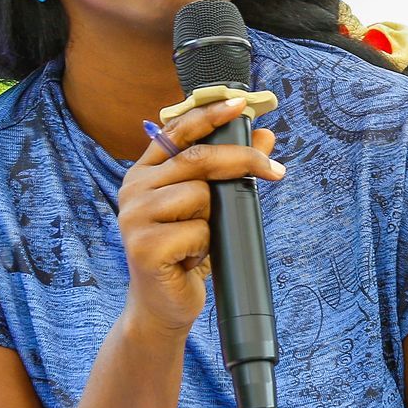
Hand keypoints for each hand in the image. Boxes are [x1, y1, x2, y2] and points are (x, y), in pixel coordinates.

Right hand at [117, 97, 282, 340]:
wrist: (164, 304)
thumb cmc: (186, 251)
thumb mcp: (211, 207)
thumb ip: (230, 169)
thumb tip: (266, 135)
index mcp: (145, 172)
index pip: (177, 131)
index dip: (209, 114)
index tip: (240, 104)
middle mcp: (133, 188)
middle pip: (198, 159)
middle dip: (242, 160)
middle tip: (275, 170)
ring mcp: (134, 217)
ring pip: (200, 196)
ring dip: (213, 221)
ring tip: (197, 241)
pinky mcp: (143, 246)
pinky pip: (197, 231)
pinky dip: (204, 247)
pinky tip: (188, 260)